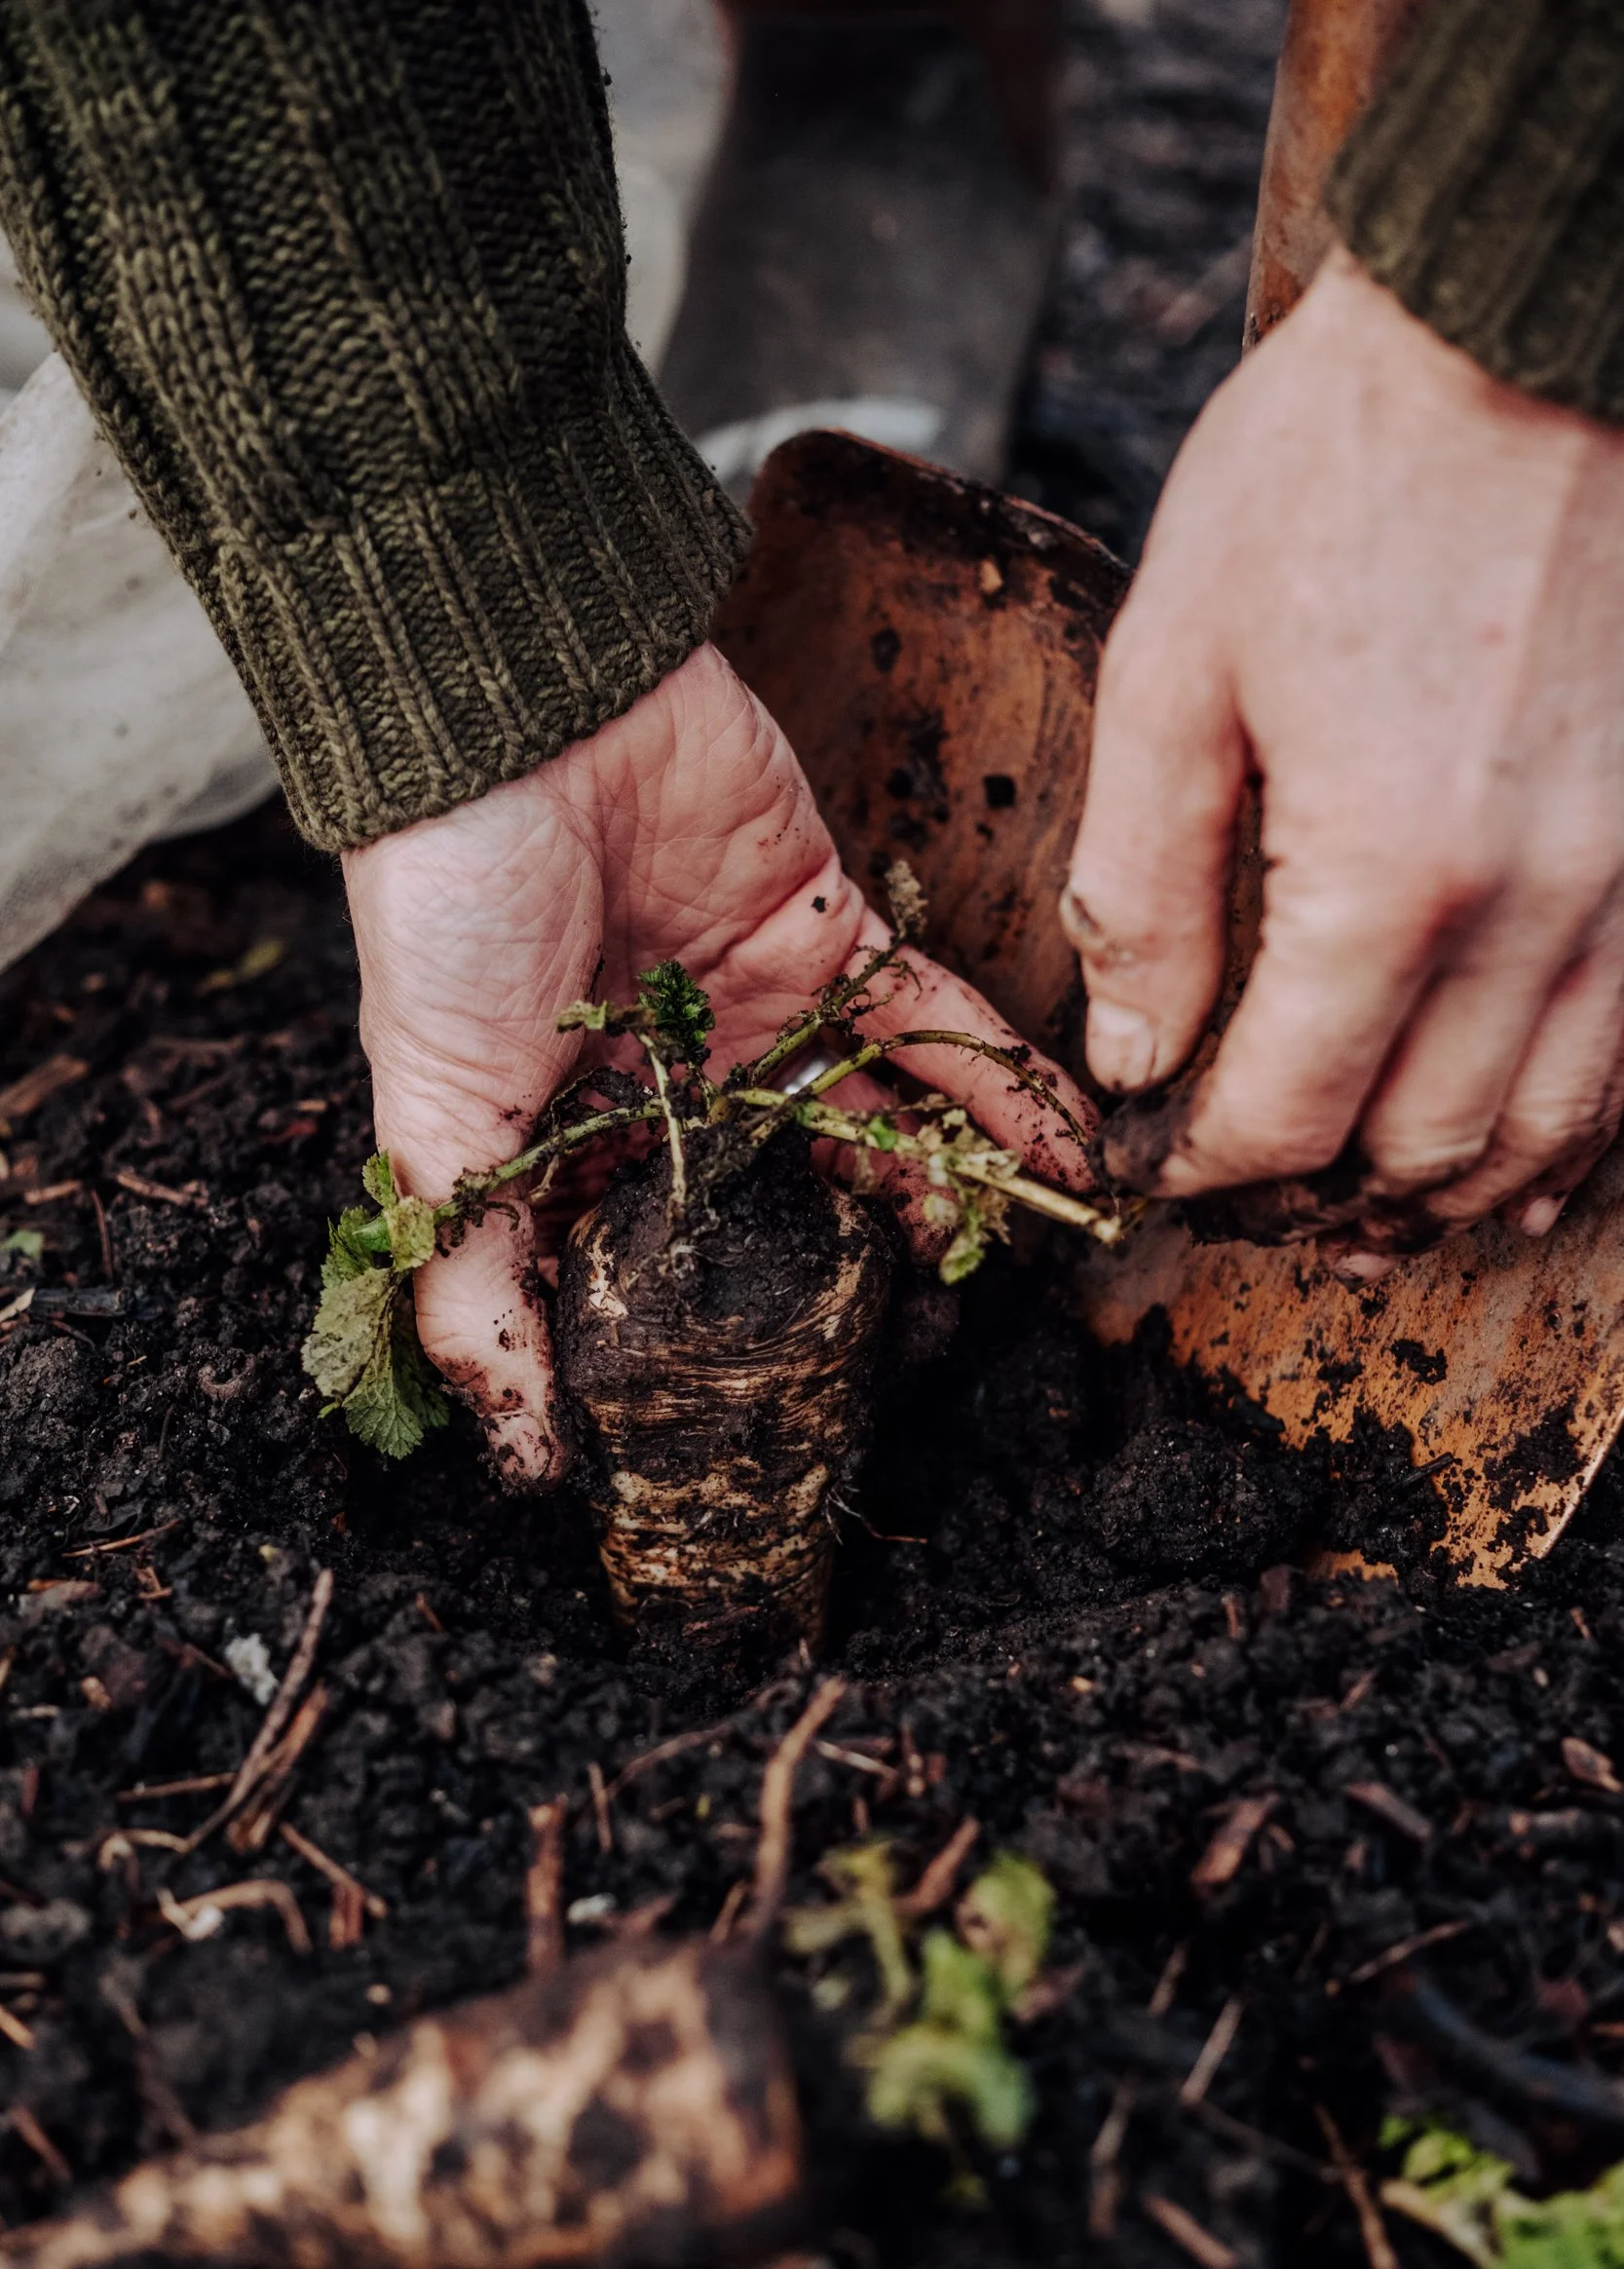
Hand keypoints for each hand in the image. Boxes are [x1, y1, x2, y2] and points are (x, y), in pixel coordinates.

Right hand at [344, 643, 1095, 1482]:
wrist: (518, 724)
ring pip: (876, 1124)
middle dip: (860, 1272)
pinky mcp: (831, 935)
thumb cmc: (448, 919)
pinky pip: (934, 1026)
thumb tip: (517, 1457)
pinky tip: (1066, 1153)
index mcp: (574, 1142)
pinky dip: (1003, 1084)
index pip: (663, 1268)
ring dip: (951, 1190)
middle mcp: (675, 1090)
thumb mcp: (435, 1123)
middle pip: (792, 1204)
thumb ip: (476, 1289)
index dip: (720, 1342)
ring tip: (1020, 1264)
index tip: (784, 1423)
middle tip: (935, 1346)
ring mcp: (761, 1012)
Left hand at [1063, 245, 1623, 1266]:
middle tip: (1244, 1196)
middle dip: (1316, 1197)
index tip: (1157, 1164)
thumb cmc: (1336, 470)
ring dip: (1444, 1192)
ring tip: (1363, 1217)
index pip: (1287, 1108)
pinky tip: (1506, 1157)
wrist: (1531, 327)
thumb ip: (1143, 885)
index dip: (1208, 1164)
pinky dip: (1559, 1130)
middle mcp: (1534, 908)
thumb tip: (1131, 1051)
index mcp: (1387, 874)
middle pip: (1418, 1144)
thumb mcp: (1177, 663)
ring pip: (1542, 1126)